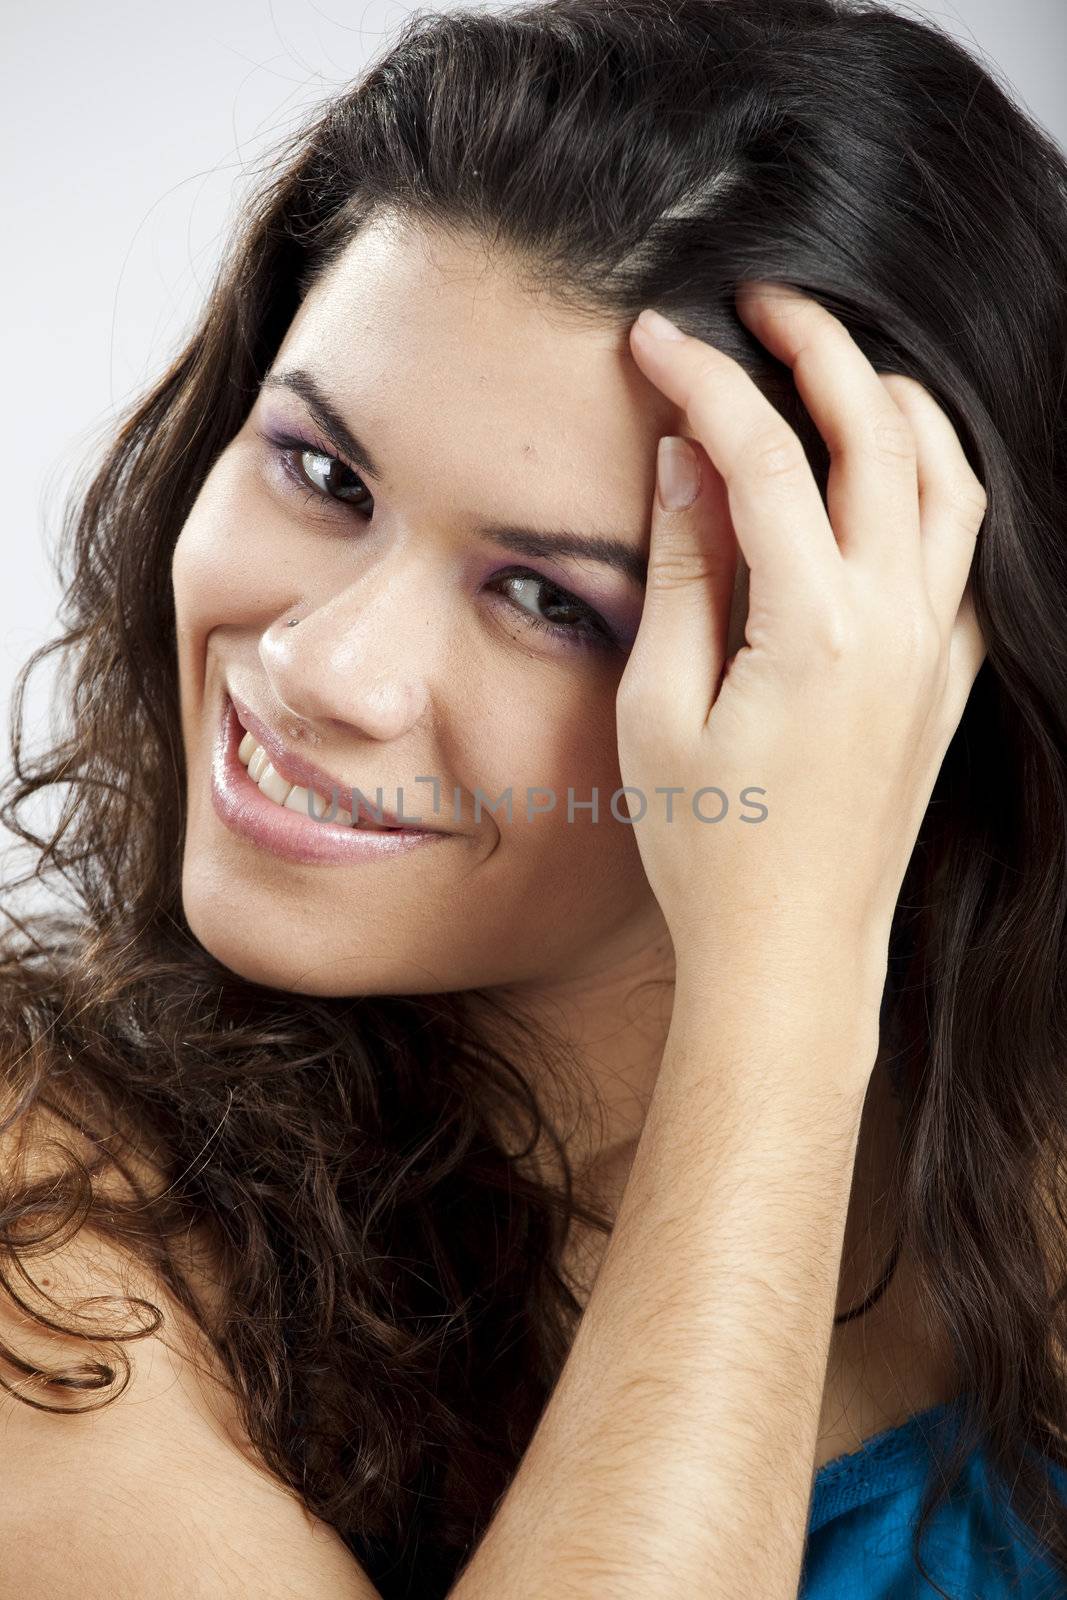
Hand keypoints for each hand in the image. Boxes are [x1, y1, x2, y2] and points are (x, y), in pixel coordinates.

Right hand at [616, 282, 987, 981]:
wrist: (793, 952)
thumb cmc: (713, 849)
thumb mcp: (661, 710)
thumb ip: (682, 570)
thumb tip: (682, 460)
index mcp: (816, 630)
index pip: (764, 456)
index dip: (705, 380)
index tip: (656, 336)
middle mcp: (898, 624)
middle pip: (879, 434)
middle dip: (819, 348)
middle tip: (760, 304)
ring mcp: (936, 649)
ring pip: (948, 477)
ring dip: (893, 403)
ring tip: (829, 368)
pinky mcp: (948, 678)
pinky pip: (964, 546)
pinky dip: (932, 481)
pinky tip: (883, 474)